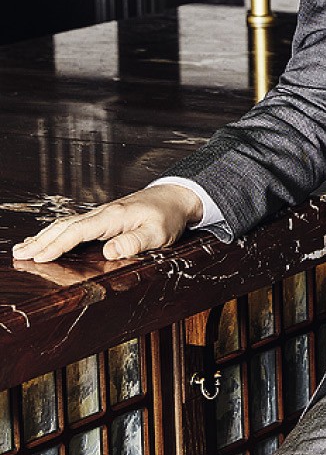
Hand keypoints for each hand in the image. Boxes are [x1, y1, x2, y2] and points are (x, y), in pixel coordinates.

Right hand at [11, 184, 203, 263]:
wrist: (177, 197)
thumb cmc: (168, 216)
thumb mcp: (158, 233)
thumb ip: (134, 242)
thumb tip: (109, 251)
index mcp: (112, 217)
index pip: (77, 232)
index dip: (56, 245)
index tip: (38, 257)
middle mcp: (103, 213)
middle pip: (65, 227)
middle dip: (40, 241)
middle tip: (19, 254)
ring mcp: (102, 214)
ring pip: (66, 224)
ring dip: (44, 236)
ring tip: (24, 248)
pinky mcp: (105, 218)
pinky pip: (75, 225)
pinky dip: (57, 232)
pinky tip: (49, 238)